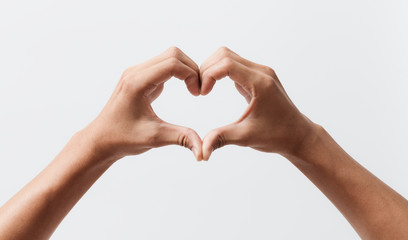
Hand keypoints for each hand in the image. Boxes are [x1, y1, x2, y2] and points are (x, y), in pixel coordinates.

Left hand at [83, 47, 202, 161]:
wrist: (101, 140)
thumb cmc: (122, 138)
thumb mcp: (154, 138)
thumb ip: (181, 138)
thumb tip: (203, 150)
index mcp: (137, 83)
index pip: (172, 64)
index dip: (191, 75)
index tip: (198, 94)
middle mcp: (135, 72)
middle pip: (173, 54)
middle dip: (191, 69)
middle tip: (198, 90)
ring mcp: (136, 73)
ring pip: (169, 57)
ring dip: (185, 70)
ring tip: (192, 89)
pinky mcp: (139, 77)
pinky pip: (163, 65)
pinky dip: (178, 72)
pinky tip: (183, 88)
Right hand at [200, 47, 315, 159]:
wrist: (298, 135)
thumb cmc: (277, 136)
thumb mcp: (246, 138)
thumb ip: (222, 139)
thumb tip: (201, 152)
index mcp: (260, 83)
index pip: (226, 65)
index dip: (208, 75)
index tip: (202, 94)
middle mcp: (261, 72)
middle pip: (224, 54)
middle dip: (206, 69)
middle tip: (200, 90)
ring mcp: (260, 73)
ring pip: (228, 57)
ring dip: (212, 69)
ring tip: (205, 89)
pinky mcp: (258, 77)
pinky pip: (234, 65)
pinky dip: (220, 72)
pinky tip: (214, 88)